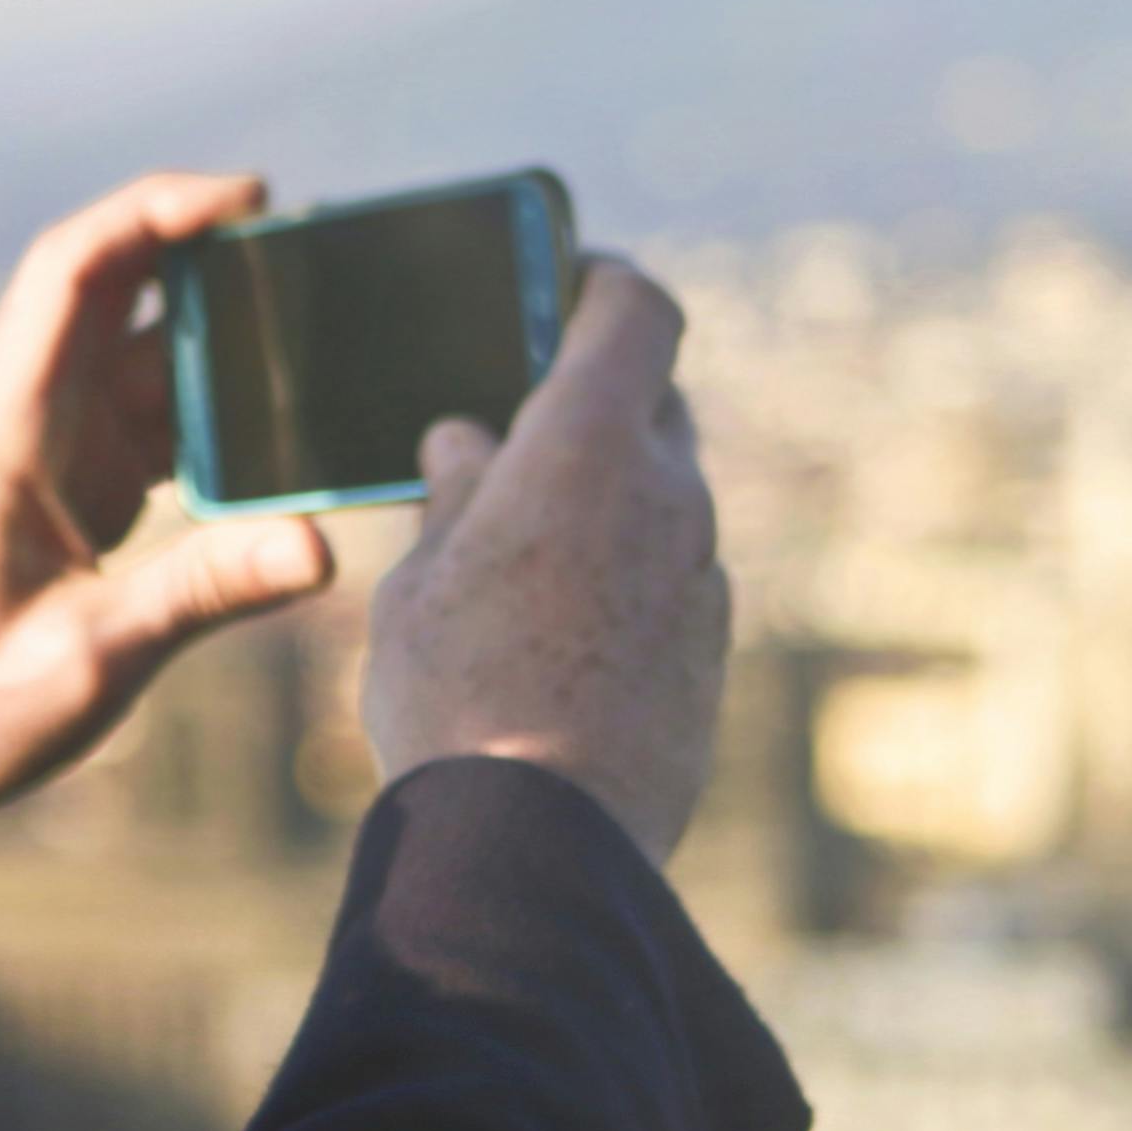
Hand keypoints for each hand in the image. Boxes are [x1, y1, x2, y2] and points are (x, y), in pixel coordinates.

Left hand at [0, 174, 341, 856]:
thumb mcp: (89, 661)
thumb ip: (202, 594)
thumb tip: (320, 547)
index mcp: (3, 432)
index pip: (73, 272)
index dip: (157, 211)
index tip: (252, 196)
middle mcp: (17, 420)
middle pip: (111, 292)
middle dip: (207, 255)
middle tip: (313, 252)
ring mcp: (40, 450)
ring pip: (135, 356)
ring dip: (218, 342)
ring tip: (318, 335)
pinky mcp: (62, 488)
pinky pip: (142, 418)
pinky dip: (208, 412)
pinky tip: (276, 429)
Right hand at [360, 258, 728, 858]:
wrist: (542, 846)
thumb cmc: (456, 698)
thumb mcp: (419, 582)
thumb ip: (454, 495)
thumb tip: (467, 440)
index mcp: (589, 445)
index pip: (638, 310)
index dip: (603, 284)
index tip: (564, 284)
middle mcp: (668, 494)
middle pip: (653, 404)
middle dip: (593, 406)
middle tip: (518, 434)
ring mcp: (703, 573)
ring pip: (662, 497)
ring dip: (607, 500)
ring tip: (522, 548)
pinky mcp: (712, 648)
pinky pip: (672, 575)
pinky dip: (627, 572)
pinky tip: (557, 627)